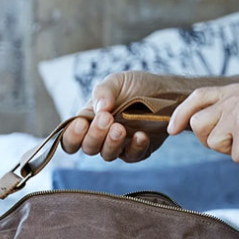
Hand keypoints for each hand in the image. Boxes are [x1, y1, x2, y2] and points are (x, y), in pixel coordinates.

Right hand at [61, 70, 178, 161]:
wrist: (168, 92)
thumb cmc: (138, 86)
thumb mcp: (118, 81)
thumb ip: (104, 91)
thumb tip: (98, 109)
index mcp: (90, 119)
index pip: (71, 138)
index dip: (72, 136)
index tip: (81, 124)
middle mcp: (102, 136)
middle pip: (88, 148)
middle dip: (95, 135)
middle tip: (107, 119)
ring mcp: (119, 146)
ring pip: (107, 155)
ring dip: (112, 143)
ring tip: (120, 128)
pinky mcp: (137, 152)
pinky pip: (132, 157)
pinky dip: (135, 147)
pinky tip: (140, 135)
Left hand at [166, 81, 238, 162]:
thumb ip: (234, 110)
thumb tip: (215, 132)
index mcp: (233, 90)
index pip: (197, 98)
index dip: (181, 115)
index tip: (172, 129)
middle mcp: (231, 98)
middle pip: (198, 127)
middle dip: (212, 140)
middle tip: (238, 141)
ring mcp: (237, 112)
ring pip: (215, 143)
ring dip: (235, 149)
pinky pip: (237, 156)